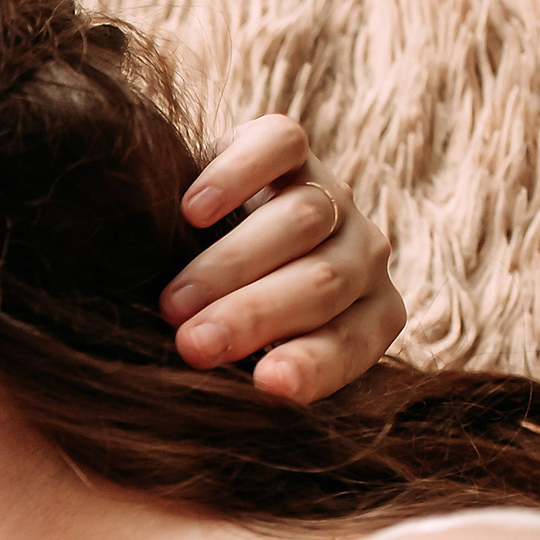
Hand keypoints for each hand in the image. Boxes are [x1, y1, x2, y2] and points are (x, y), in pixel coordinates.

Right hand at [161, 115, 403, 403]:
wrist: (195, 237)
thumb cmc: (216, 319)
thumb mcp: (240, 356)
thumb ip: (245, 371)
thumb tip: (228, 392)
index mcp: (366, 313)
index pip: (352, 339)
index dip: (311, 363)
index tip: (263, 384)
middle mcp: (360, 252)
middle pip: (323, 281)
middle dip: (255, 316)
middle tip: (192, 345)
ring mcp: (329, 193)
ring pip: (302, 219)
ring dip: (232, 264)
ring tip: (173, 301)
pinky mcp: (289, 147)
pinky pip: (280, 148)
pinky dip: (236, 177)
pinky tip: (191, 212)